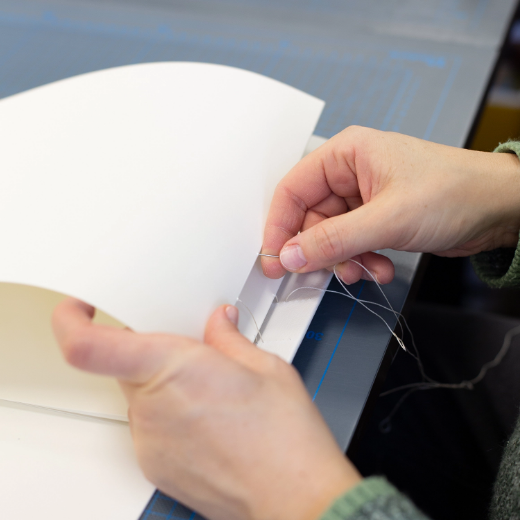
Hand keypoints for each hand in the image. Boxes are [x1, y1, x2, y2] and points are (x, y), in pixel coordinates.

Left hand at [52, 299, 360, 519]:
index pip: (88, 346)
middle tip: (190, 349)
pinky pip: (148, 425)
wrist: (296, 499)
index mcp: (172, 368)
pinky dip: (169, 414)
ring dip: (163, 384)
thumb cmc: (284, 438)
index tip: (81, 306)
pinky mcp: (154, 466)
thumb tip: (218, 322)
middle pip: (122, 363)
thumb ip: (228, 338)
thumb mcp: (265, 366)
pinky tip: (210, 420)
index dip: (71, 320)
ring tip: (212, 393)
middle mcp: (150, 407)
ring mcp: (149, 442)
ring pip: (137, 394)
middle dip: (151, 349)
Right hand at [261, 126, 519, 283]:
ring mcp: (362, 199)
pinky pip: (351, 245)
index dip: (279, 226)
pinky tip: (380, 267)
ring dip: (344, 260)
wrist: (500, 208)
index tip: (275, 259)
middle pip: (309, 219)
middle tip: (327, 272)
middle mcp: (349, 175)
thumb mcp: (388, 218)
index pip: (292, 190)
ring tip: (366, 270)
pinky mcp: (375, 219)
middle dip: (320, 251)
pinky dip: (360, 261)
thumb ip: (333, 240)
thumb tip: (290, 255)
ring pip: (330, 237)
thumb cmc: (455, 192)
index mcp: (345, 155)